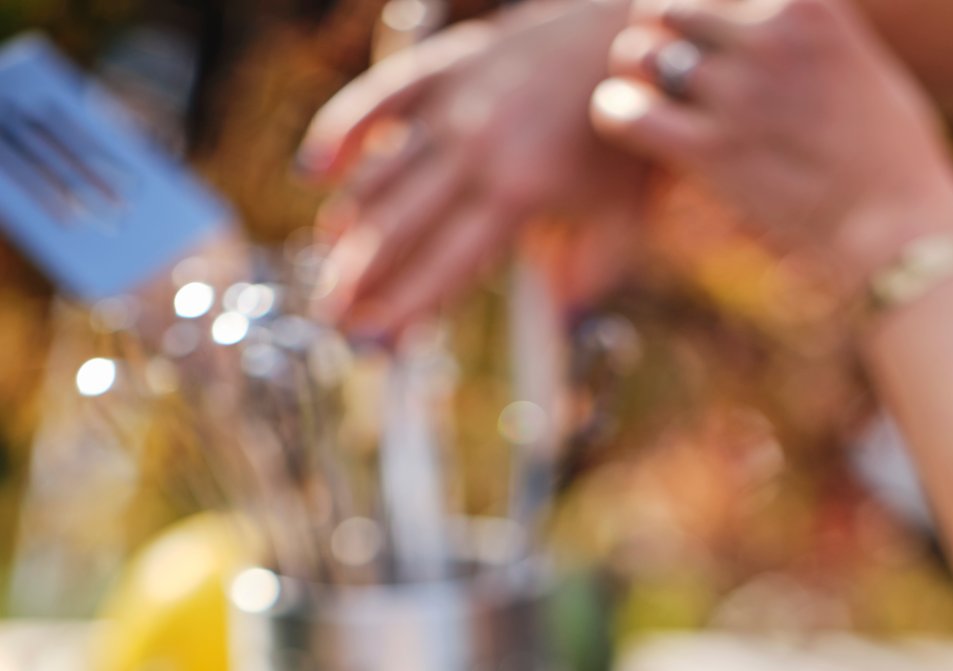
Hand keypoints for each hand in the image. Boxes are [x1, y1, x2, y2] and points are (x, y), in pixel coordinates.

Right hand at [301, 0, 643, 336]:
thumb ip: (591, 275)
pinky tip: (313, 169)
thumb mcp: (625, 219)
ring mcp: (457, 101)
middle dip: (360, 280)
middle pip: (401, 227)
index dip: (404, 308)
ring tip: (326, 269)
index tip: (371, 343)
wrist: (636, 42)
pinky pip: (383, 95)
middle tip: (330, 319)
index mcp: (518, 195)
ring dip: (349, 225)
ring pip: (383, 172)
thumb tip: (562, 323)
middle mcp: (477, 148)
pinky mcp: (449, 62)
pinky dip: (344, 129)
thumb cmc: (630, 141)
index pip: (445, 266)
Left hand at [591, 0, 952, 301]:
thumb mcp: (864, 65)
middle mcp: (771, 35)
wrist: (903, 231)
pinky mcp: (714, 153)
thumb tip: (792, 25)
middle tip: (664, 66)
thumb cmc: (895, 160)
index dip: (700, 3)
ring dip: (635, 73)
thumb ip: (816, 33)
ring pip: (642, 52)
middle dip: (658, 32)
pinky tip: (625, 123)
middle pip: (671, 4)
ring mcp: (741, 93)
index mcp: (808, 2)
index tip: (698, 26)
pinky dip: (615, 114)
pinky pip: (626, 112)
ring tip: (647, 97)